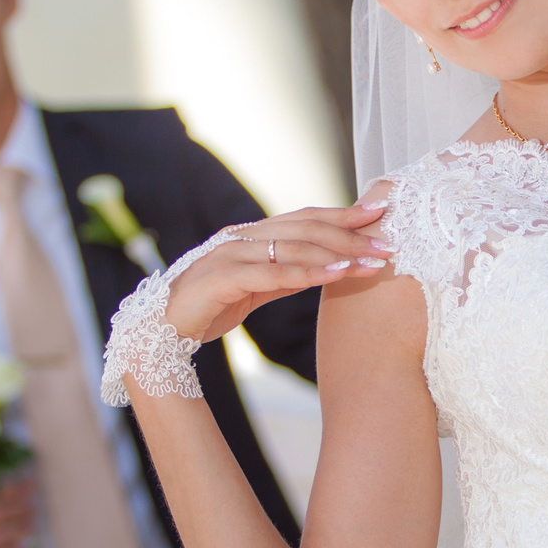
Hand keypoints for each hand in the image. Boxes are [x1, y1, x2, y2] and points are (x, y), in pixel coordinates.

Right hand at [163, 201, 393, 342]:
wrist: (159, 333)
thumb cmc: (207, 308)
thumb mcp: (254, 289)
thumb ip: (284, 274)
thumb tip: (323, 268)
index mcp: (249, 235)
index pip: (304, 217)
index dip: (343, 213)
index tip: (380, 214)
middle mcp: (241, 237)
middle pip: (305, 227)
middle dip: (350, 233)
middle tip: (388, 243)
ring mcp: (229, 254)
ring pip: (293, 247)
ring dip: (337, 253)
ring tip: (372, 261)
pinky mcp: (222, 278)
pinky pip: (273, 273)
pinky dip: (308, 273)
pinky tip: (337, 274)